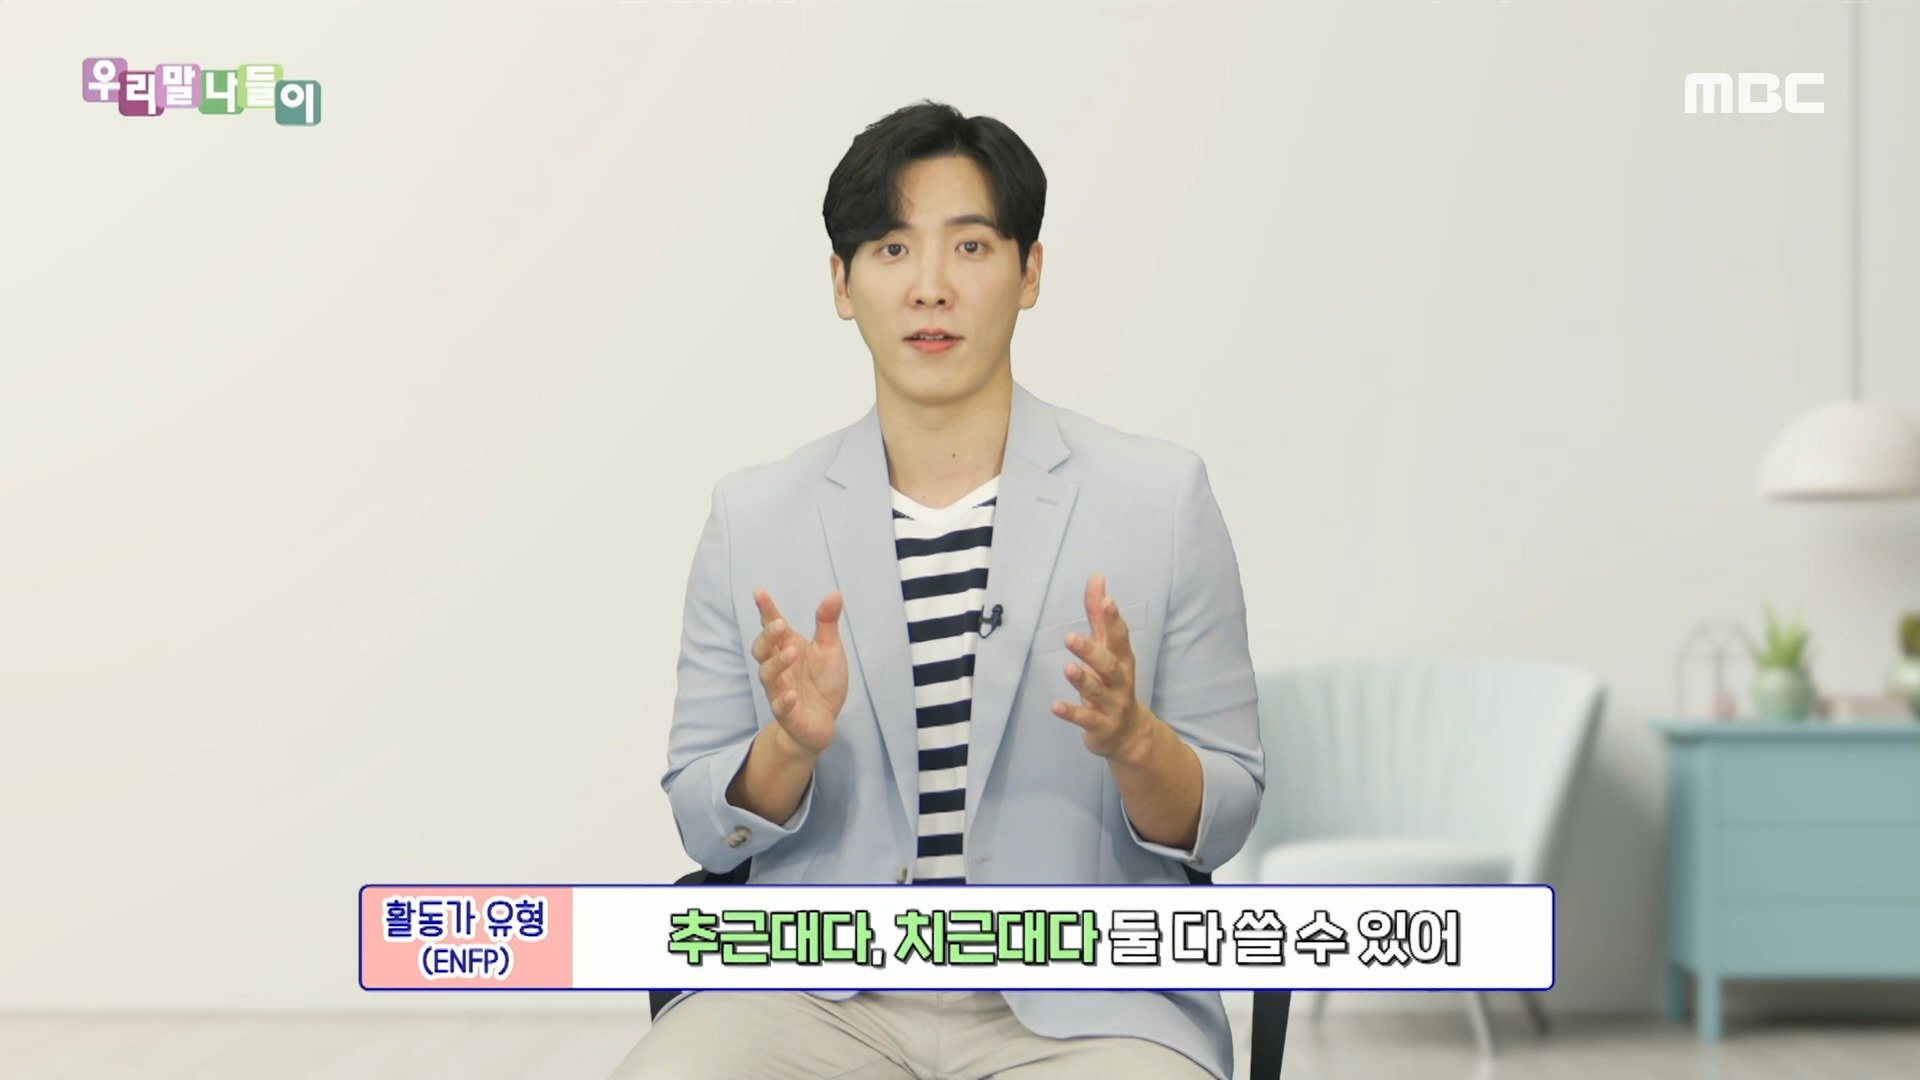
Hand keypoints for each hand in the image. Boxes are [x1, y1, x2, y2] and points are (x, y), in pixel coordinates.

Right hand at [751, 588, 847, 755]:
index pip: (773, 626)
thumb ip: (828, 623)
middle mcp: (779, 668)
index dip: (766, 610)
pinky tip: (792, 694)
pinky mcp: (788, 714)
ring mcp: (780, 690)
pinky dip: (784, 700)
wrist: (822, 722)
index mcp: (788, 647)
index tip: (760, 592)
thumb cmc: (822, 682)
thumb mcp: (829, 649)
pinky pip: (780, 707)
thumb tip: (835, 593)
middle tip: (780, 625)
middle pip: (762, 649)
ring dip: (777, 664)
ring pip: (768, 676)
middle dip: (768, 637)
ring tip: (793, 653)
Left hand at [1051, 572, 1149, 759]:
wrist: (1129, 734)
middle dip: (1092, 651)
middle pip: (1109, 664)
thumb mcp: (1108, 649)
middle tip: (1070, 637)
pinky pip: (1086, 719)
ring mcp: (1112, 704)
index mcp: (1122, 659)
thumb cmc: (1114, 682)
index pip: (1120, 637)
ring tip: (1068, 668)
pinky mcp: (1101, 725)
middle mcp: (1120, 681)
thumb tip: (1098, 578)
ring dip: (1083, 680)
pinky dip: (1072, 713)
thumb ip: (1099, 615)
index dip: (1114, 619)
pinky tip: (1055, 706)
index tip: (1107, 601)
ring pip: (1098, 691)